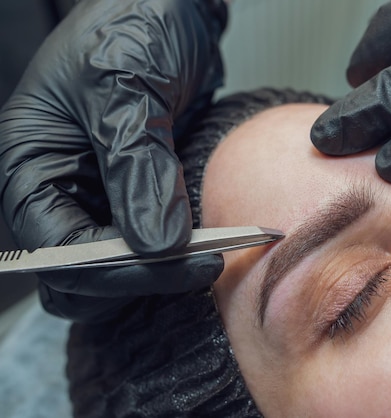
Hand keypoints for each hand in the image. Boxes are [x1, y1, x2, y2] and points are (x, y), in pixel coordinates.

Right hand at [0, 0, 226, 321]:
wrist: (168, 4)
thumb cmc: (130, 21)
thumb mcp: (126, 84)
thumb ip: (137, 165)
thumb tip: (158, 242)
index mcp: (32, 163)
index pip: (60, 251)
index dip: (117, 269)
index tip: (183, 264)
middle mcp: (60, 186)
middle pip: (81, 271)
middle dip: (140, 277)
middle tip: (204, 264)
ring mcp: (99, 192)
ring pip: (115, 264)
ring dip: (158, 272)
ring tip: (210, 257)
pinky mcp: (137, 189)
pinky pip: (147, 240)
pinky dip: (174, 251)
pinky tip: (207, 242)